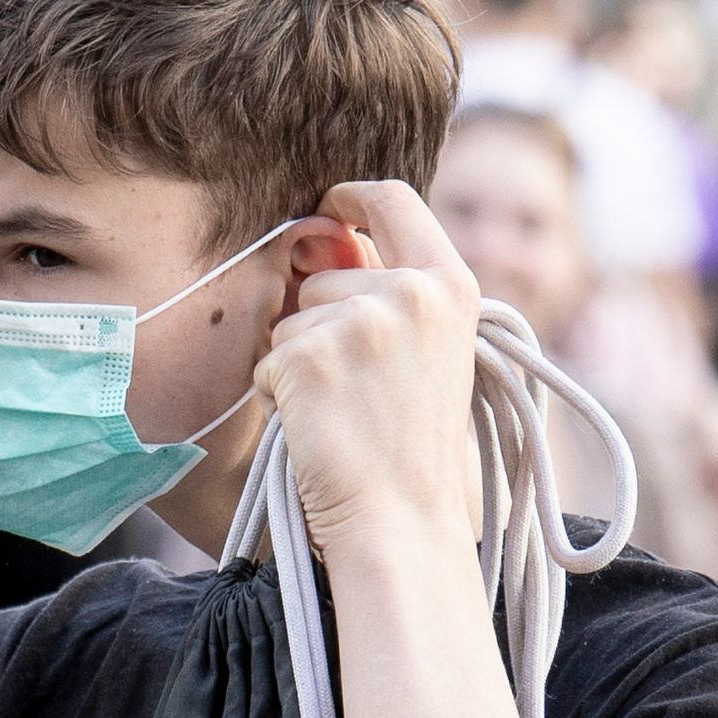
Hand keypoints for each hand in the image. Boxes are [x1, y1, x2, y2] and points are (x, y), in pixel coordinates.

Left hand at [260, 181, 484, 558]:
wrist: (401, 520)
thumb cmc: (412, 448)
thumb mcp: (429, 352)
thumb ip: (390, 291)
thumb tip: (317, 238)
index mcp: (450, 284)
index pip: (393, 199)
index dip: (352, 197)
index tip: (330, 208)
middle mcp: (409, 291)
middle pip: (325, 273)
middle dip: (319, 321)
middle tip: (358, 389)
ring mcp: (358, 321)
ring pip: (290, 317)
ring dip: (298, 360)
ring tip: (342, 411)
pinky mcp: (308, 356)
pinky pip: (267, 360)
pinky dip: (278, 394)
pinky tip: (317, 427)